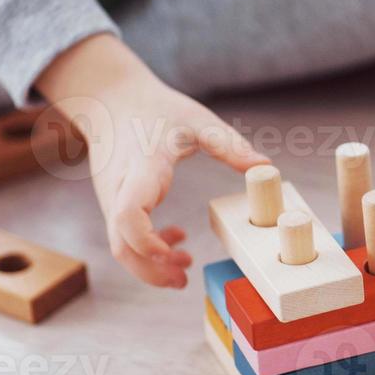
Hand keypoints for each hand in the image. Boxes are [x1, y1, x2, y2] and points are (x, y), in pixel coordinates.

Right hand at [37, 35, 267, 286]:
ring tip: (183, 270)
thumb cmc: (154, 107)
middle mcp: (118, 190)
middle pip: (122, 245)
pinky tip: (175, 238)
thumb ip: (229, 145)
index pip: (130, 216)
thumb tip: (266, 168)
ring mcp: (111, 199)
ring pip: (120, 247)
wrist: (109, 97)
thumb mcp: (196, 119)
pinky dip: (147, 248)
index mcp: (140, 169)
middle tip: (185, 277)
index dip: (150, 243)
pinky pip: (123, 236)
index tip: (178, 250)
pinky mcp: (112, 202)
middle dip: (152, 270)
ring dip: (149, 266)